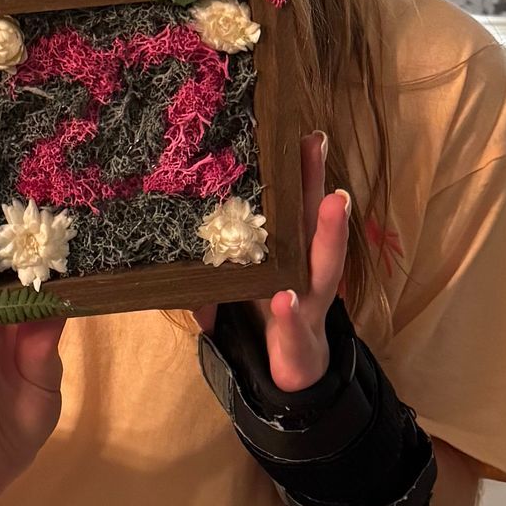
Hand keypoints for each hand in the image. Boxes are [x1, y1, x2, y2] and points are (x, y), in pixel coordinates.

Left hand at [194, 132, 349, 391]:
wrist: (289, 377)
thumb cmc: (264, 318)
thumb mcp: (234, 286)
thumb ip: (212, 264)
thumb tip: (173, 239)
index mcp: (291, 252)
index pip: (296, 205)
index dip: (300, 169)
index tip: (298, 128)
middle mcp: (307, 270)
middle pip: (315, 220)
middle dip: (317, 181)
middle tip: (316, 142)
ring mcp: (310, 303)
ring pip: (324, 265)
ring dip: (329, 234)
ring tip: (333, 200)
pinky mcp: (301, 339)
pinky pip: (294, 324)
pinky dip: (290, 312)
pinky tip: (285, 299)